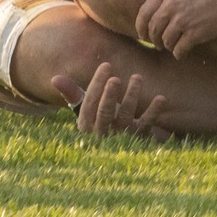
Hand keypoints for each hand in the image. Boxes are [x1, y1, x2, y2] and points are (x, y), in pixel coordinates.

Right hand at [53, 62, 170, 140]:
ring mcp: (122, 137)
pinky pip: (147, 125)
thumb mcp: (84, 110)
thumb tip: (55, 78)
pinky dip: (154, 112)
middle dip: (110, 96)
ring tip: (138, 77)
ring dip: (132, 96)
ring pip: (126, 117)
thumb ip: (72, 94)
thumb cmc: (98, 121)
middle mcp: (103, 133)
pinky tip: (161, 98)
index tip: (106, 65)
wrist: (118, 151)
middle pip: (105, 114)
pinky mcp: (139, 138)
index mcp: (86, 125)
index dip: (97, 84)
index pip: (89, 103)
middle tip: (115, 79)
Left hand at [136, 0, 216, 57]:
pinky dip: (178, 53)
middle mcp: (172, 6)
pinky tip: (181, 53)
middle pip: (153, 29)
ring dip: (166, 46)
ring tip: (170, 47)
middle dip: (153, 39)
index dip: (140, 25)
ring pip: (165, 40)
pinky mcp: (195, 34)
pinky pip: (179, 49)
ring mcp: (183, 21)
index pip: (144, 12)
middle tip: (156, 43)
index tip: (141, 33)